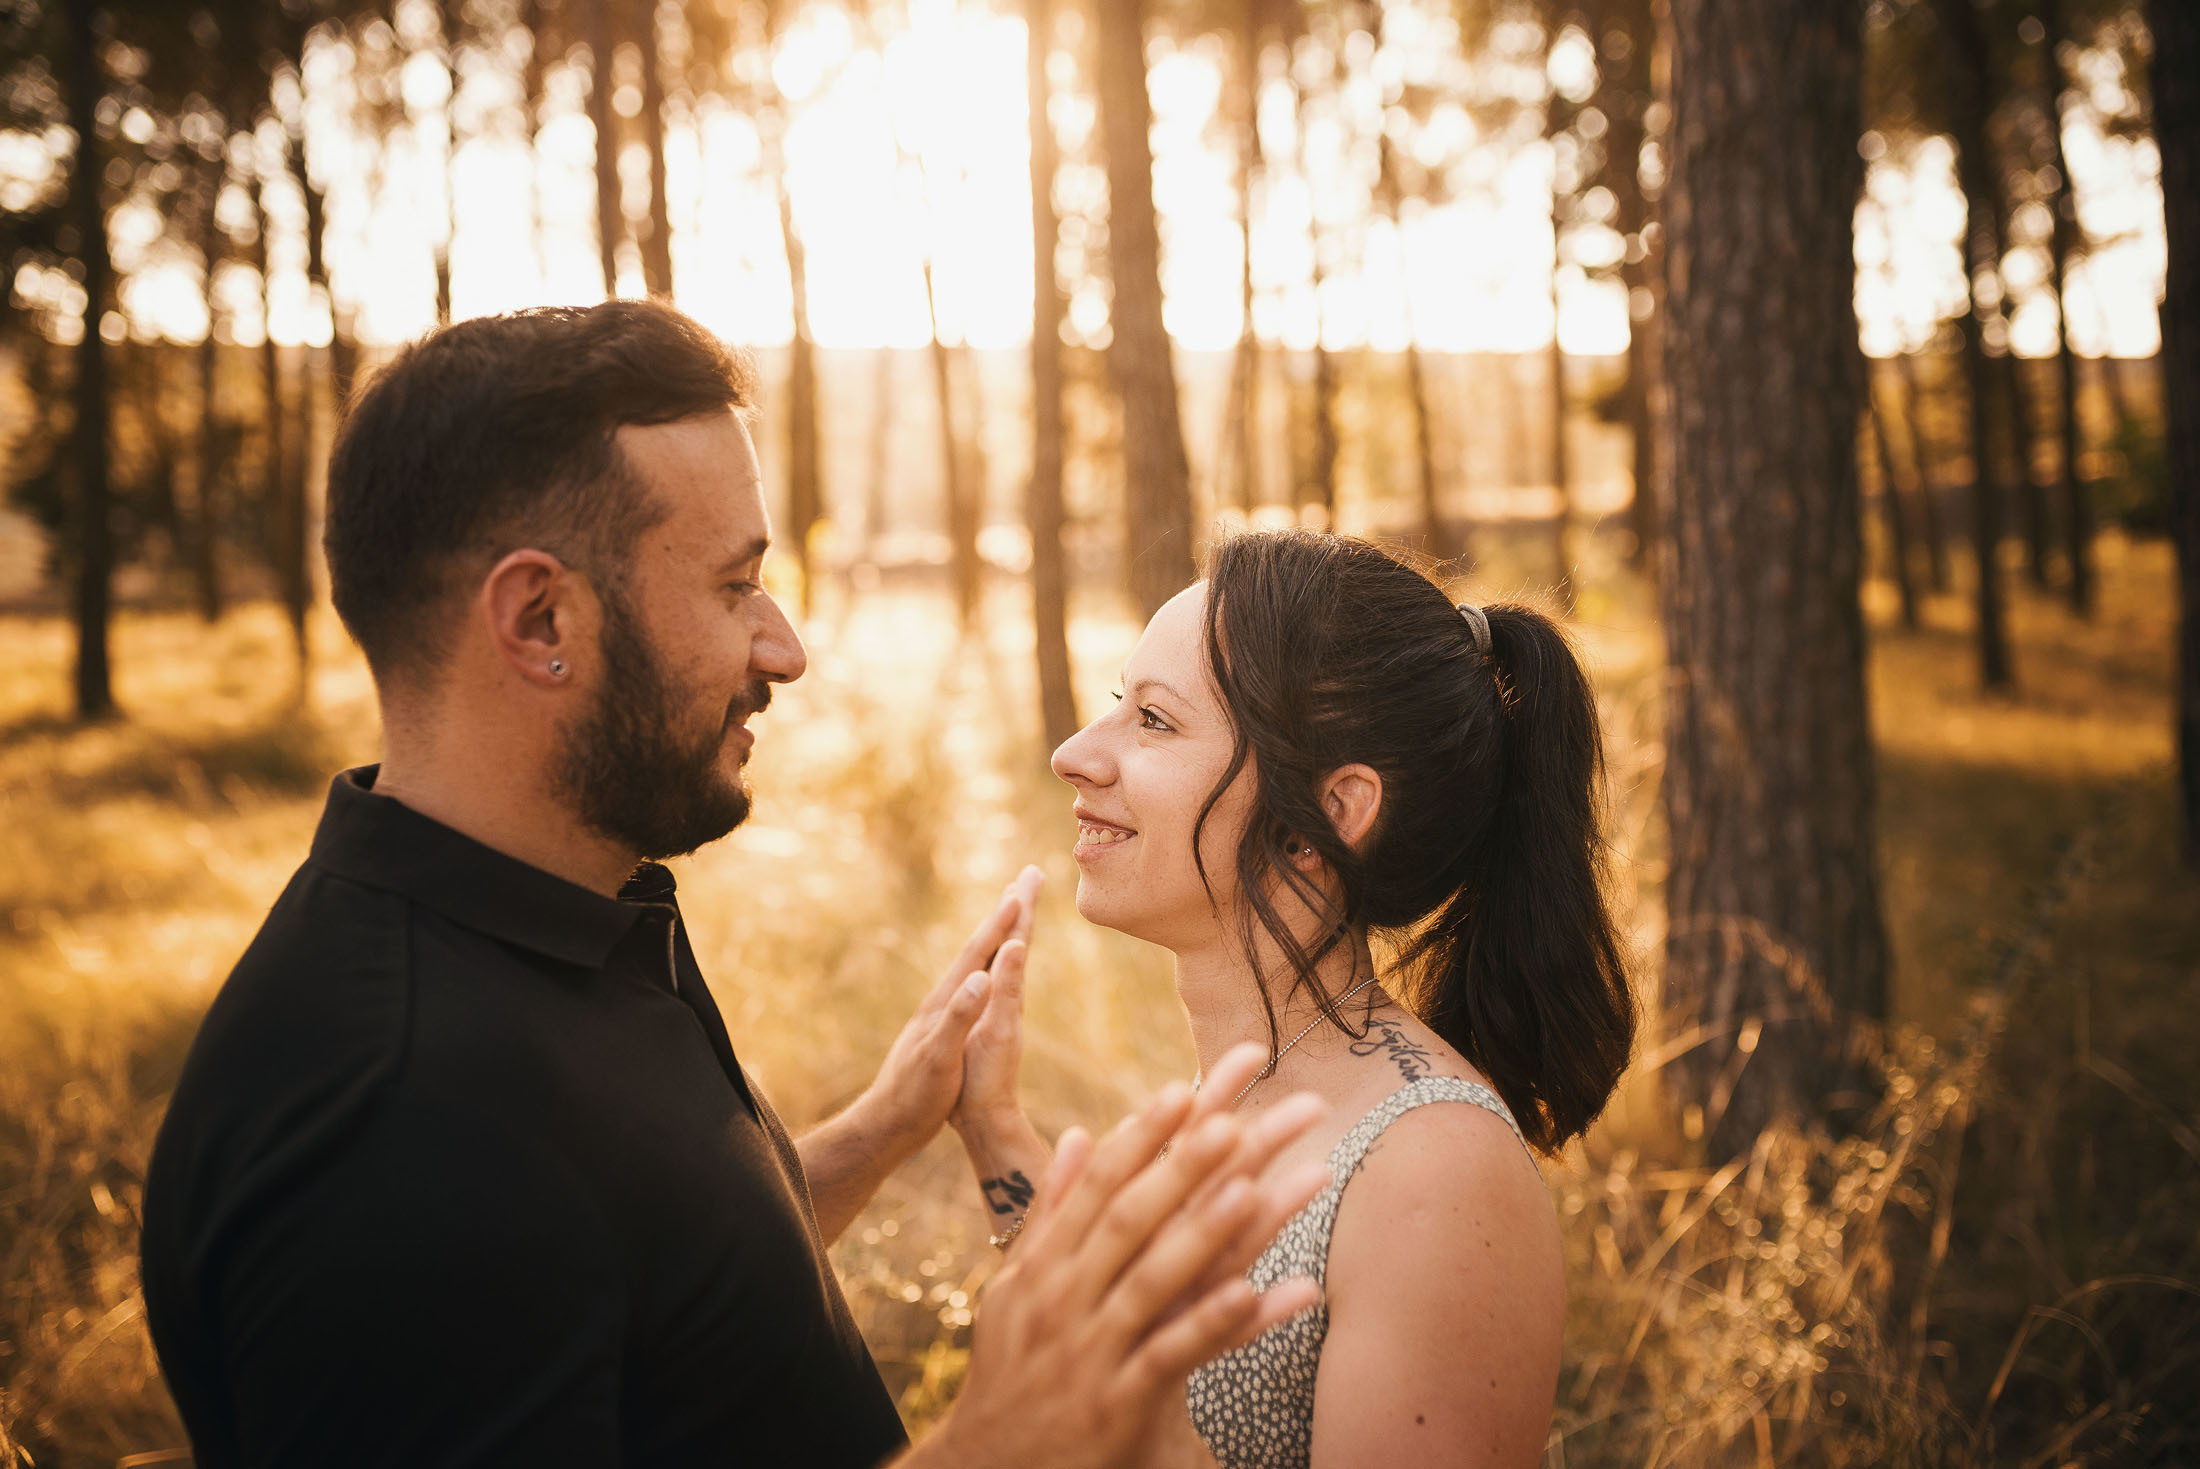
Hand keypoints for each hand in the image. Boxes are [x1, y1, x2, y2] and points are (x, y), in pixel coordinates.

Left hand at [861, 870, 1042, 1157]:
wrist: (886, 1126)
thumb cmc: (915, 1098)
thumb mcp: (939, 1059)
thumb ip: (959, 1017)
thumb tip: (982, 977)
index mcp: (943, 1004)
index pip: (976, 955)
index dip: (999, 925)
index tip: (1019, 892)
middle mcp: (940, 1002)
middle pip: (974, 950)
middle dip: (999, 917)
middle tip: (1020, 884)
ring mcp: (938, 1016)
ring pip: (971, 967)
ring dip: (992, 939)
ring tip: (1007, 917)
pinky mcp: (940, 1032)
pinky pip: (969, 988)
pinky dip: (984, 970)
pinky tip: (985, 976)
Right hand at [912, 1045, 1332, 1468]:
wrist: (986, 1468)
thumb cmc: (1012, 1371)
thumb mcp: (1018, 1286)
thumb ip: (1053, 1211)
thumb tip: (1083, 1133)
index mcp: (1042, 1265)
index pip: (1097, 1188)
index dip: (1142, 1138)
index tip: (1184, 1090)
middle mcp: (1062, 1298)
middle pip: (1129, 1219)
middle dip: (1182, 1165)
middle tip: (1235, 1117)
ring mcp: (1088, 1350)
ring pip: (1152, 1280)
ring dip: (1204, 1232)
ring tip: (1255, 1189)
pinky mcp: (1115, 1404)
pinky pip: (1169, 1355)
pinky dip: (1210, 1323)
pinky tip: (1255, 1292)